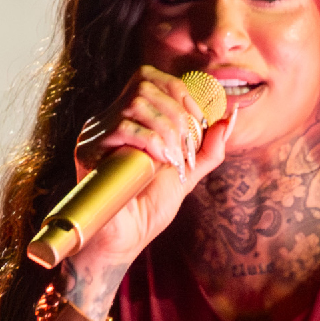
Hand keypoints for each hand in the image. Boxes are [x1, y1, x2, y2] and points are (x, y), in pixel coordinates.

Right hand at [67, 65, 237, 269]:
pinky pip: (122, 127)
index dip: (180, 92)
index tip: (201, 121)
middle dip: (178, 112)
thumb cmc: (148, 209)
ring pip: (136, 103)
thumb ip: (209, 147)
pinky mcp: (87, 150)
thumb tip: (232, 115)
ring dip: (167, 128)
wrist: (124, 242)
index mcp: (128, 119)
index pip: (150, 78)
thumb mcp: (187, 172)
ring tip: (175, 157)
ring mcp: (96, 133)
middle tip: (188, 146)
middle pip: (145, 84)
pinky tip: (161, 160)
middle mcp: (108, 119)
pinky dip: (151, 140)